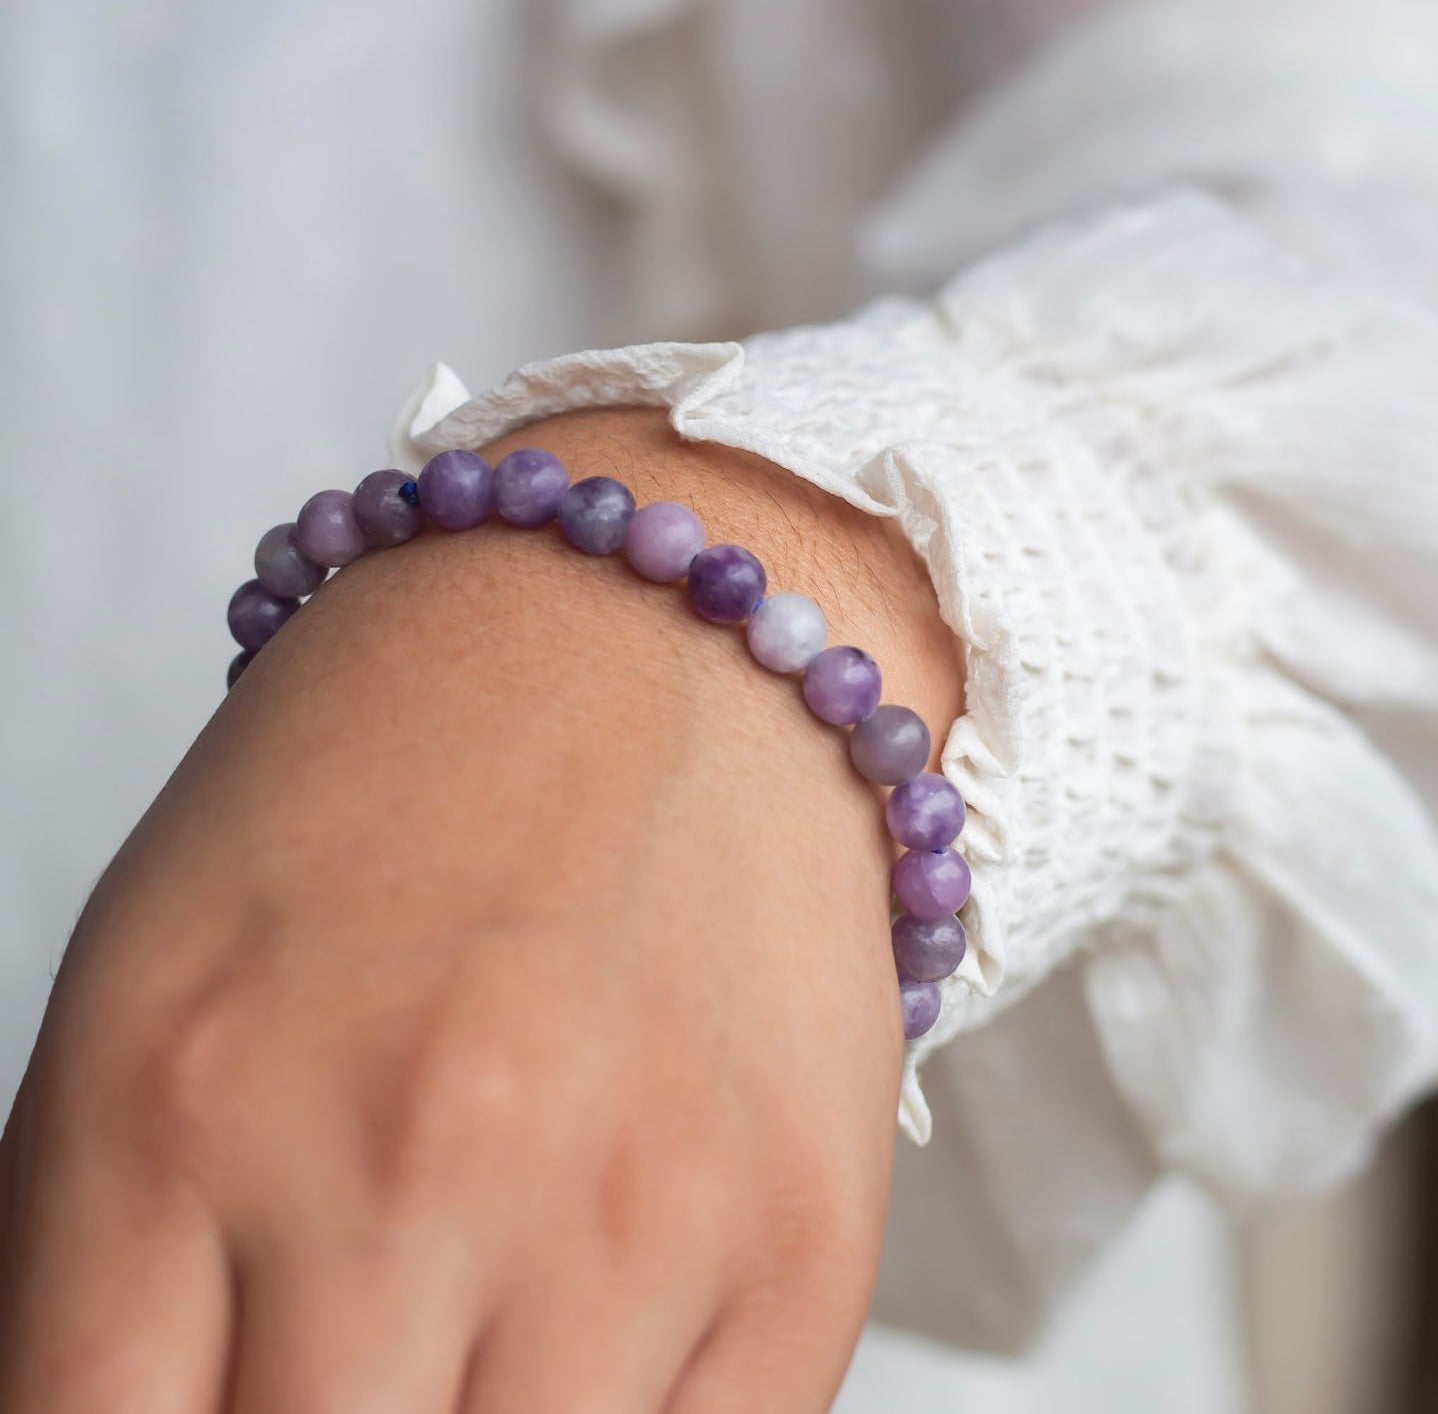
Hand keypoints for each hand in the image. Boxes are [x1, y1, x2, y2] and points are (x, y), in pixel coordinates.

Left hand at [0, 409, 963, 1411]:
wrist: (660, 638)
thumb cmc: (401, 773)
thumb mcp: (153, 978)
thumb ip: (102, 1256)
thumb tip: (136, 1411)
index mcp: (173, 1106)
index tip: (206, 1401)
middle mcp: (408, 1171)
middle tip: (351, 1351)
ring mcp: (627, 1215)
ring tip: (482, 1317)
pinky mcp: (800, 1239)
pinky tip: (604, 1325)